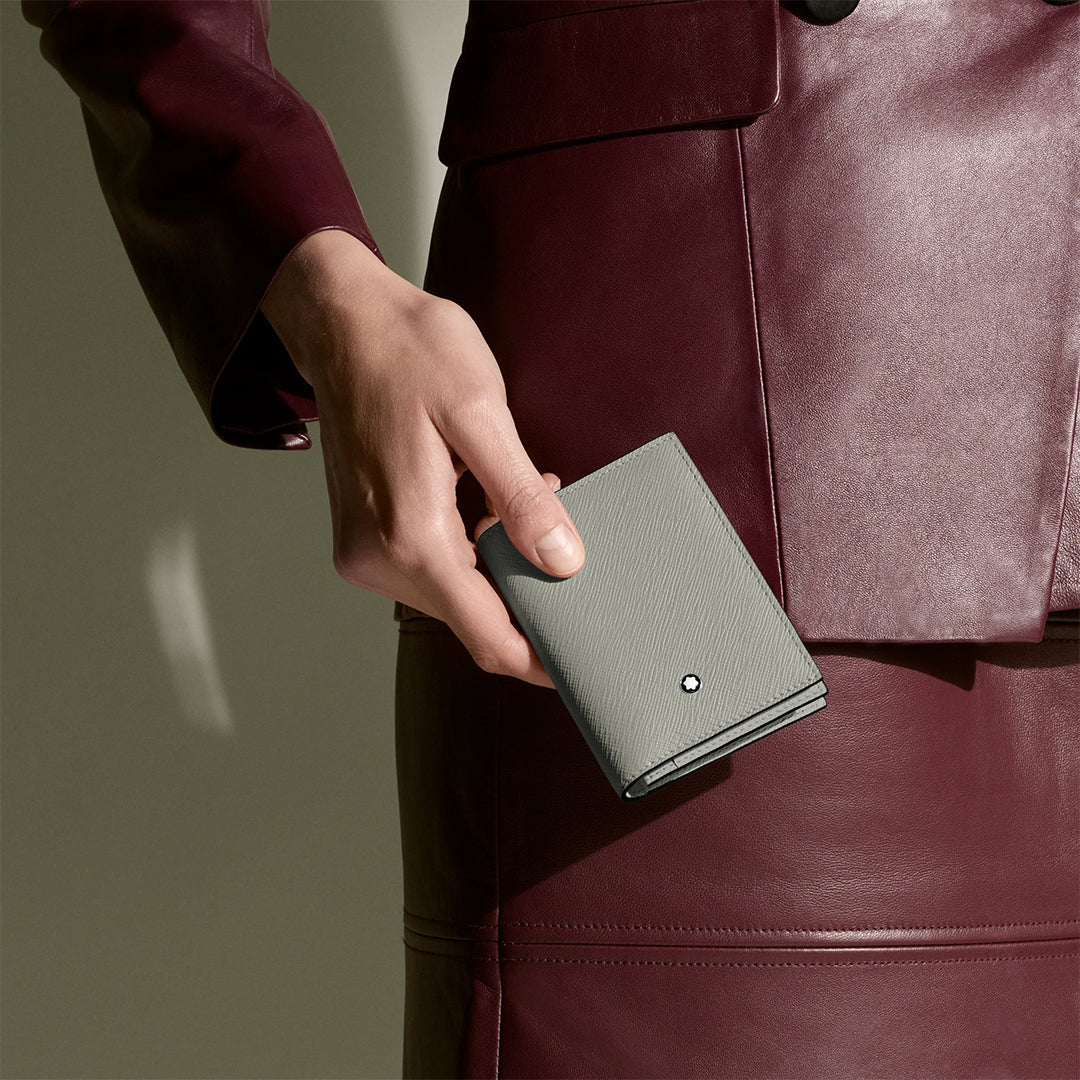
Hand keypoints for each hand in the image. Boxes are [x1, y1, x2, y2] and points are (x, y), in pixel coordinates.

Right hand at [261, 229, 584, 688]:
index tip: (580, 660)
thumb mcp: (479, 412)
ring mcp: (365, 552)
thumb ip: (519, 496)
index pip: (487, 635)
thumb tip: (562, 562)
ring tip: (525, 500)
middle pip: (472, 619)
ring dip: (499, 566)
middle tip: (563, 537)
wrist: (343, 323)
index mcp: (410, 536)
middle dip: (527, 592)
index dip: (539, 658)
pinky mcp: (365, 538)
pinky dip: (472, 552)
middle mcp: (378, 558)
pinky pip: (432, 570)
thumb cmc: (409, 351)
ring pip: (455, 596)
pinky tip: (490, 505)